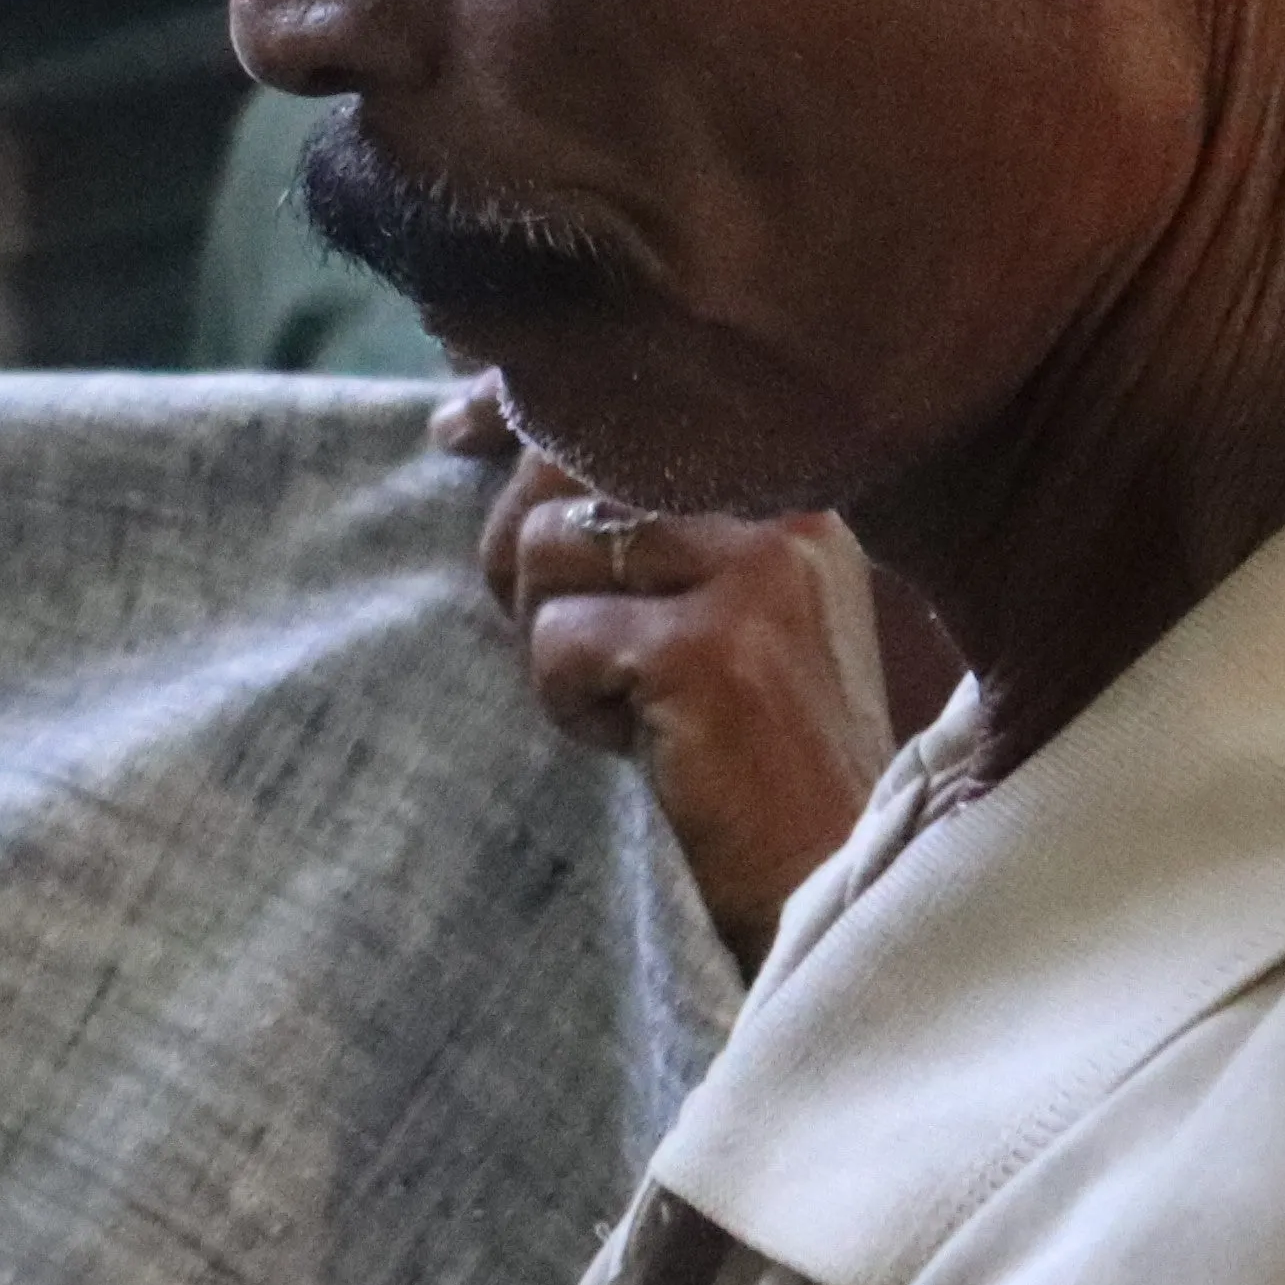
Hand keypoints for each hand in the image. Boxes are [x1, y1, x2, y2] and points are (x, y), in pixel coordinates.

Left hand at [433, 373, 921, 971]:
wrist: (831, 881)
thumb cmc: (754, 754)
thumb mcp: (717, 613)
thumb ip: (643, 525)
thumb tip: (488, 429)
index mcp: (789, 495)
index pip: (625, 404)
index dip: (518, 404)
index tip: (453, 429)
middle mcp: (782, 516)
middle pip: (565, 464)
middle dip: (515, 548)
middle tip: (543, 630)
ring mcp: (753, 579)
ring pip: (549, 547)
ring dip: (548, 639)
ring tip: (621, 704)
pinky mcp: (709, 654)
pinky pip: (556, 639)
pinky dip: (564, 700)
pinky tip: (630, 744)